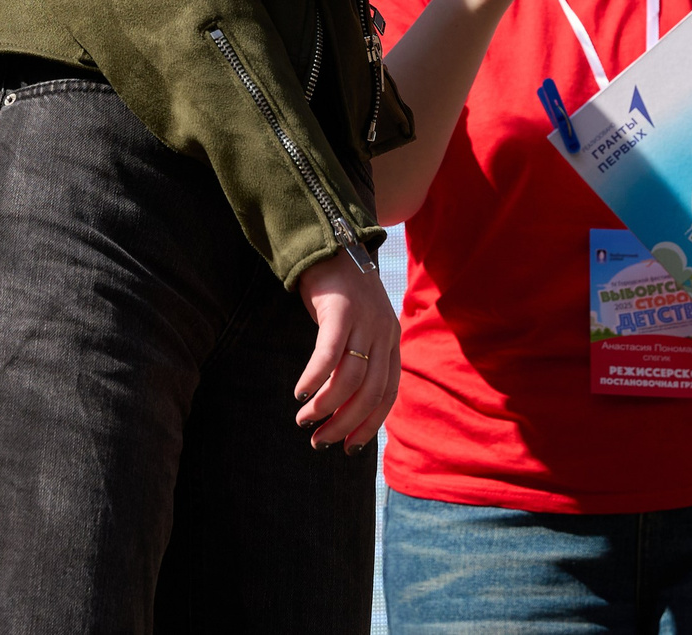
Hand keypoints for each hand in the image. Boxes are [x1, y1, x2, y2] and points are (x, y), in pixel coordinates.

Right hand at [293, 250, 399, 451]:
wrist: (331, 243)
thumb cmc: (339, 292)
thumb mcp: (358, 327)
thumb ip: (358, 357)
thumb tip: (341, 403)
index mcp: (391, 340)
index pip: (387, 394)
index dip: (370, 425)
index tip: (349, 447)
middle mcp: (383, 332)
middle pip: (370, 392)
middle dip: (345, 424)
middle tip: (320, 442)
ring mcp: (364, 320)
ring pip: (351, 378)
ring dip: (326, 407)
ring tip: (304, 420)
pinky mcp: (341, 309)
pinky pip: (329, 353)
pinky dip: (315, 378)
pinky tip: (300, 392)